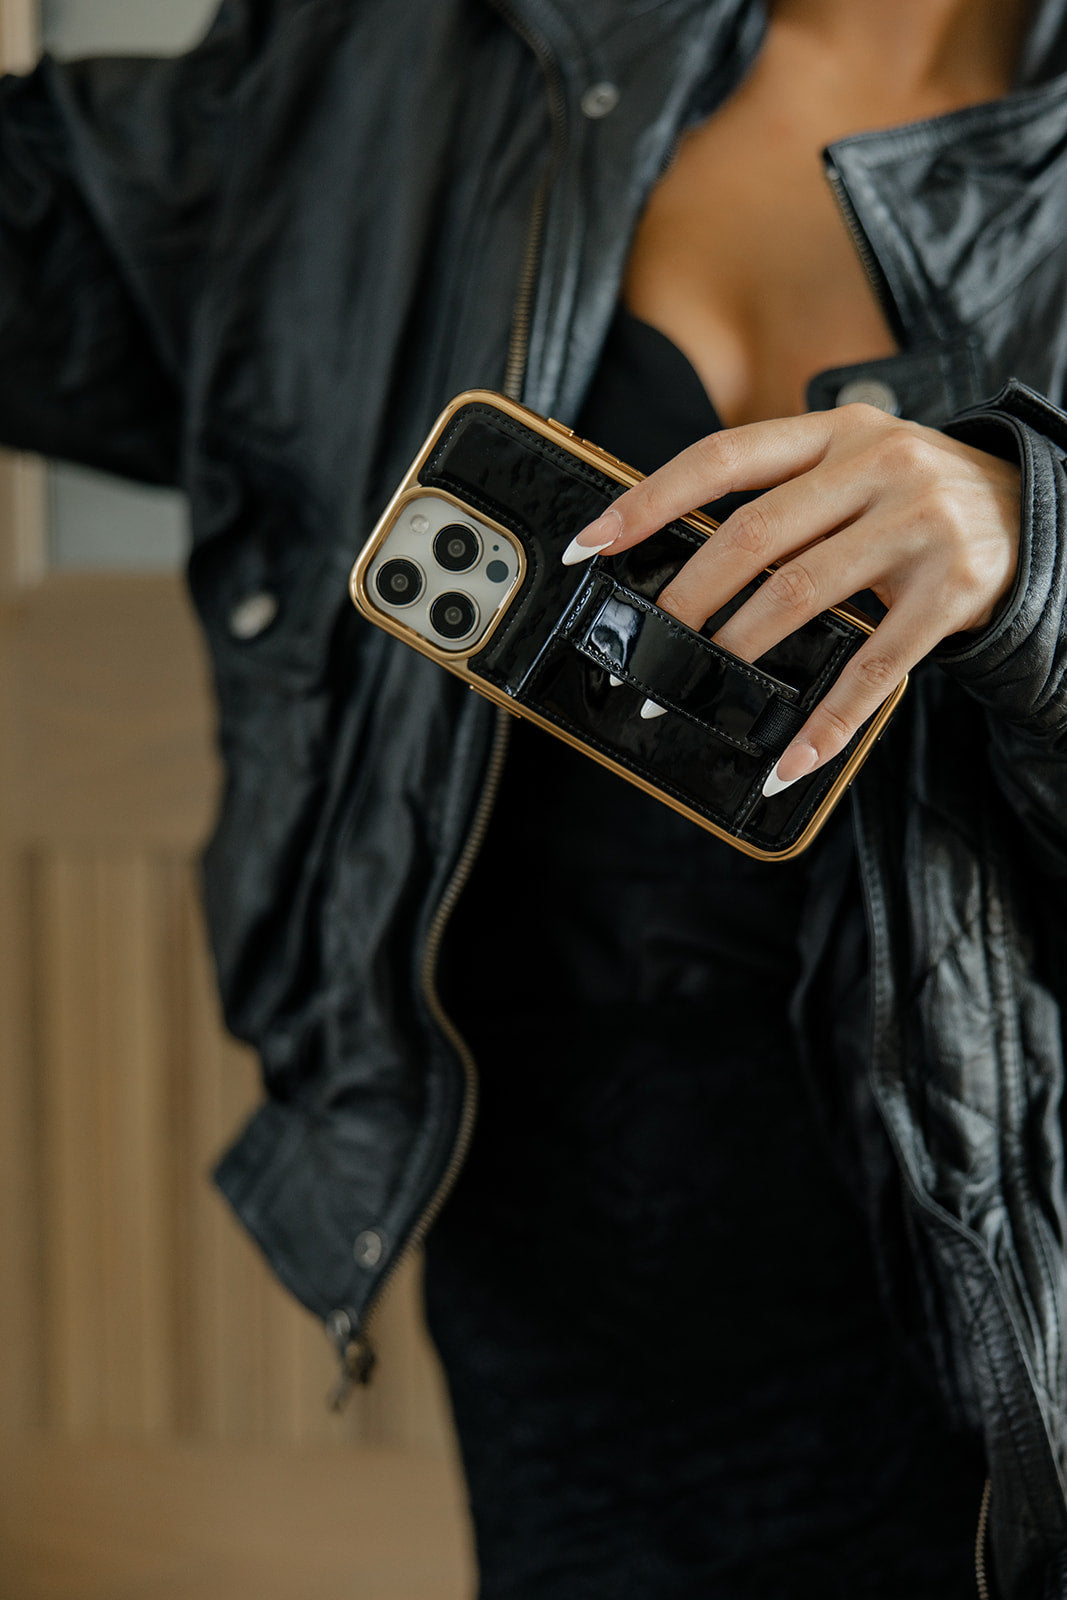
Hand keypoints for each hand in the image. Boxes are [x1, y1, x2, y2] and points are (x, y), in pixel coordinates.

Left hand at [561, 404, 1021, 793]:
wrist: (1035, 508)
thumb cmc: (917, 494)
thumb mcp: (857, 463)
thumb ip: (785, 491)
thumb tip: (680, 557)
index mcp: (837, 432)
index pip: (723, 457)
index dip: (650, 499)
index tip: (595, 542)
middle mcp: (878, 466)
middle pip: (752, 536)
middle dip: (687, 600)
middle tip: (652, 645)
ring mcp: (918, 526)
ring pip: (799, 596)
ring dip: (738, 652)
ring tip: (701, 684)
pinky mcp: (951, 591)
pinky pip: (874, 667)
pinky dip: (828, 721)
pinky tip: (792, 759)